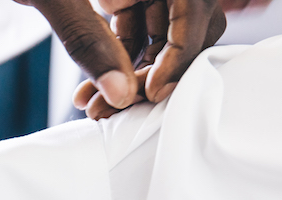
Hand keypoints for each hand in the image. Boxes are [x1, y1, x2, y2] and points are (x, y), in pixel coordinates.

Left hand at [71, 0, 269, 118]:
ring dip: (130, 76)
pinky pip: (132, 31)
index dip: (181, 52)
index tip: (152, 91)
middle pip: (185, 23)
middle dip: (154, 71)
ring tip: (94, 107)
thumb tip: (119, 94)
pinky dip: (113, 63)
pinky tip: (87, 92)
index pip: (195, 6)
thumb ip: (85, 39)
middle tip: (118, 105)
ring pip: (157, 34)